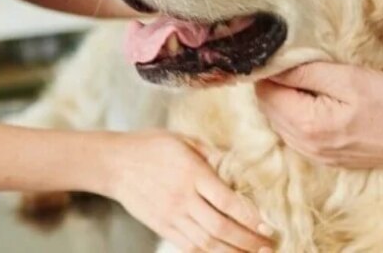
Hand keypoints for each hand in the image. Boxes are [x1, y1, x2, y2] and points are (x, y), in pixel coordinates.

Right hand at [97, 131, 273, 252]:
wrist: (114, 163)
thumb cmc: (152, 146)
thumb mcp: (185, 140)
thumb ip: (213, 154)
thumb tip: (241, 167)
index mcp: (191, 173)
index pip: (226, 201)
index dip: (250, 217)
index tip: (268, 225)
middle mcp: (182, 198)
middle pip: (219, 227)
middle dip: (247, 240)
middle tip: (268, 246)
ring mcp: (170, 216)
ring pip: (205, 243)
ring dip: (232, 252)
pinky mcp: (161, 227)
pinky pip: (188, 247)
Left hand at [255, 62, 382, 168]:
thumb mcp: (347, 78)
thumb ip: (307, 73)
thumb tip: (275, 67)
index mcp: (306, 124)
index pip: (266, 94)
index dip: (270, 72)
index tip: (282, 57)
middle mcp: (304, 145)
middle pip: (269, 109)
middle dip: (275, 85)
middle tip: (294, 65)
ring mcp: (313, 155)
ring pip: (279, 122)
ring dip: (285, 100)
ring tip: (306, 81)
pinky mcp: (324, 158)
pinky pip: (295, 134)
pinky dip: (295, 115)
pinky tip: (313, 102)